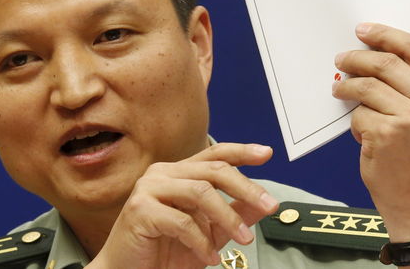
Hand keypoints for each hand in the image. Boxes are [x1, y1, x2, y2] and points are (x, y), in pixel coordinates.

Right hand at [88, 142, 277, 268]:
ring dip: (228, 217)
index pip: (213, 154)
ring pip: (200, 192)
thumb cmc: (165, 252)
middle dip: (246, 187)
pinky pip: (182, 221)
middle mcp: (161, 173)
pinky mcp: (139, 209)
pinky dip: (201, 242)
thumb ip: (234, 214)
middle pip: (213, 170)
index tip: (267, 153)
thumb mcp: (209, 233)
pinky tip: (208, 258)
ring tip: (243, 240)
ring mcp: (148, 188)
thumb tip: (265, 203)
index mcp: (177, 173)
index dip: (241, 151)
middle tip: (270, 206)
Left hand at [332, 23, 409, 240]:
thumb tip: (369, 52)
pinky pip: (358, 114)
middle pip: (384, 62)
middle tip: (340, 59)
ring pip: (366, 86)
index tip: (362, 29)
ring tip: (339, 91)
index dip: (385, 34)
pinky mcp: (385, 133)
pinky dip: (353, 121)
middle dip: (356, 58)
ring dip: (346, 87)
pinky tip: (361, 132)